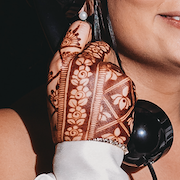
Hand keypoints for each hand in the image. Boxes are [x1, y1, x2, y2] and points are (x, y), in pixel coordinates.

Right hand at [47, 18, 135, 148]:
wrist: (86, 149)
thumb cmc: (68, 123)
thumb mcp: (55, 88)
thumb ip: (66, 60)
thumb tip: (80, 33)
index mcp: (65, 64)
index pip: (77, 32)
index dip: (81, 33)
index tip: (83, 30)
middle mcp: (87, 64)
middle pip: (100, 46)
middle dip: (99, 57)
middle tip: (92, 79)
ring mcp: (108, 73)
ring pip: (113, 63)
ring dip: (108, 75)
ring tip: (98, 98)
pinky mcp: (125, 83)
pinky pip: (123, 78)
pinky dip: (118, 87)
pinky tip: (108, 103)